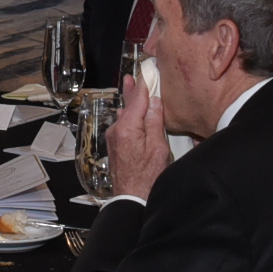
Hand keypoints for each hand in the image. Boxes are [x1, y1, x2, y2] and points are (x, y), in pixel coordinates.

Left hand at [108, 74, 173, 200]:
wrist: (132, 199)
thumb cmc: (148, 177)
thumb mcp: (158, 148)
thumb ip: (155, 123)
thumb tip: (154, 102)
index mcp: (128, 127)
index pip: (137, 100)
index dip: (143, 85)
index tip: (145, 72)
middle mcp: (117, 130)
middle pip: (128, 105)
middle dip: (133, 91)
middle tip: (132, 76)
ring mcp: (114, 139)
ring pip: (124, 115)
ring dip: (131, 104)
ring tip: (132, 88)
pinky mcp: (115, 147)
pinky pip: (123, 126)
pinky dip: (129, 117)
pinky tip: (130, 113)